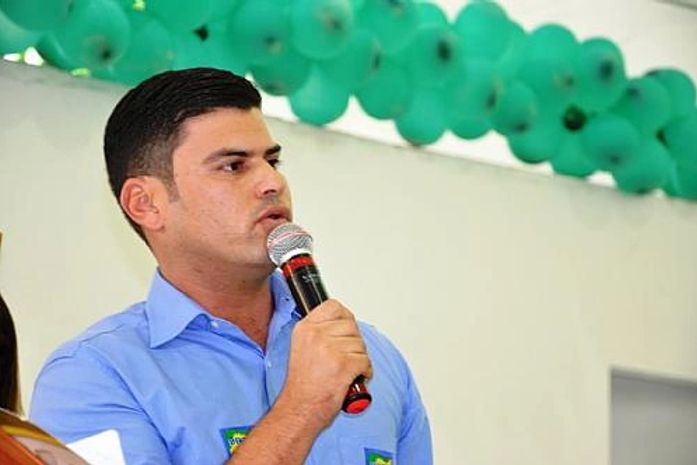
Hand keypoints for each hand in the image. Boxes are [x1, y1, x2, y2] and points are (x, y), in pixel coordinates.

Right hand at [277, 299, 371, 430]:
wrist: (299, 409)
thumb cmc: (303, 386)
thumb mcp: (302, 348)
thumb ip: (320, 333)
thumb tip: (343, 324)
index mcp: (305, 328)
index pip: (333, 306)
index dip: (345, 318)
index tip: (345, 330)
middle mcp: (316, 335)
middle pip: (351, 326)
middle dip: (354, 343)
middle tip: (345, 358)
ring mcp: (330, 349)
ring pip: (360, 344)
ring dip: (359, 359)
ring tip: (346, 370)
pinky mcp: (343, 364)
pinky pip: (366, 360)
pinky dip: (365, 372)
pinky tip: (353, 378)